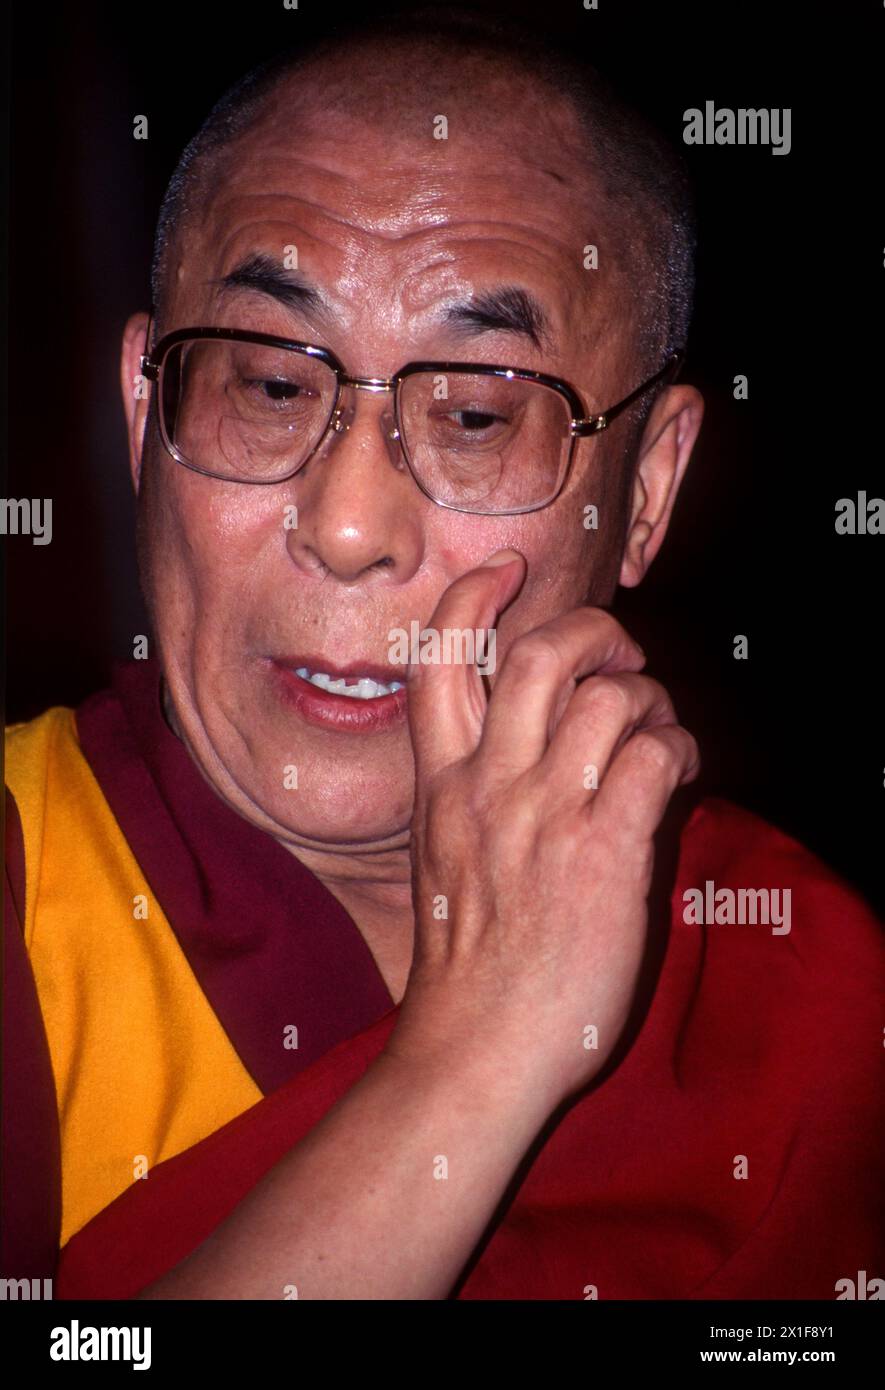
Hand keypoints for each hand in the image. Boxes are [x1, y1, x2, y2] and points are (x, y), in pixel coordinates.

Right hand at [388, 549, 699, 1109]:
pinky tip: (675, 769)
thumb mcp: (442, 862)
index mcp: (440, 786)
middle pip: (540, 656)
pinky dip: (676, 745)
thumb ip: (477, 798)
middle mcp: (488, 785)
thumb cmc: (463, 969)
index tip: (505, 570)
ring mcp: (544, 814)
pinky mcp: (603, 849)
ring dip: (647, 696)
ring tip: (654, 726)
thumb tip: (542, 751)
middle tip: (617, 653)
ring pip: (607, 696)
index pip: (440, 662)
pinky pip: (653, 755)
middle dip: (593, 631)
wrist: (475, 1049)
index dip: (473, 599)